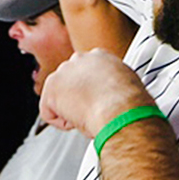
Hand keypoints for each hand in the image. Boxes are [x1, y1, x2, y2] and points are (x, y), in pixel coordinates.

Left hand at [39, 49, 154, 135]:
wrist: (121, 110)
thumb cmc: (129, 104)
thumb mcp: (127, 86)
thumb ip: (113, 85)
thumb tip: (112, 96)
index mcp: (100, 56)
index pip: (86, 72)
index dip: (90, 91)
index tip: (97, 101)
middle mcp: (80, 59)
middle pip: (69, 81)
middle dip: (76, 98)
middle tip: (90, 111)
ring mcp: (64, 71)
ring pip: (59, 97)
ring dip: (70, 109)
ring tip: (88, 117)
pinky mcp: (52, 87)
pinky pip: (49, 112)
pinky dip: (62, 123)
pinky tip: (78, 122)